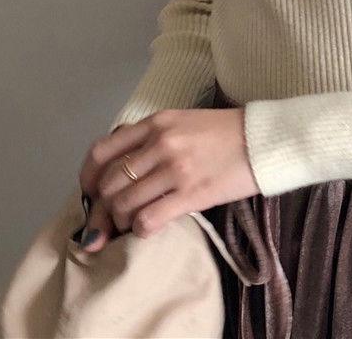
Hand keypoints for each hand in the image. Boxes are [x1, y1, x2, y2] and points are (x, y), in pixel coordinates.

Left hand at [77, 107, 258, 252]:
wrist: (264, 140)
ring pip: (123, 204)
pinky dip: (141, 229)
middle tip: (109, 222)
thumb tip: (123, 170)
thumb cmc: (226, 132)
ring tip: (133, 224)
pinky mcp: (192, 194)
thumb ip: (153, 138)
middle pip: (108, 183)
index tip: (90, 193)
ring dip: (121, 222)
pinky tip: (150, 228)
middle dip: (102, 209)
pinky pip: (148, 219)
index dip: (88, 178)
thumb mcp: (184, 122)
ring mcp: (175, 169)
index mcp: (156, 123)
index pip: (102, 151)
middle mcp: (160, 143)